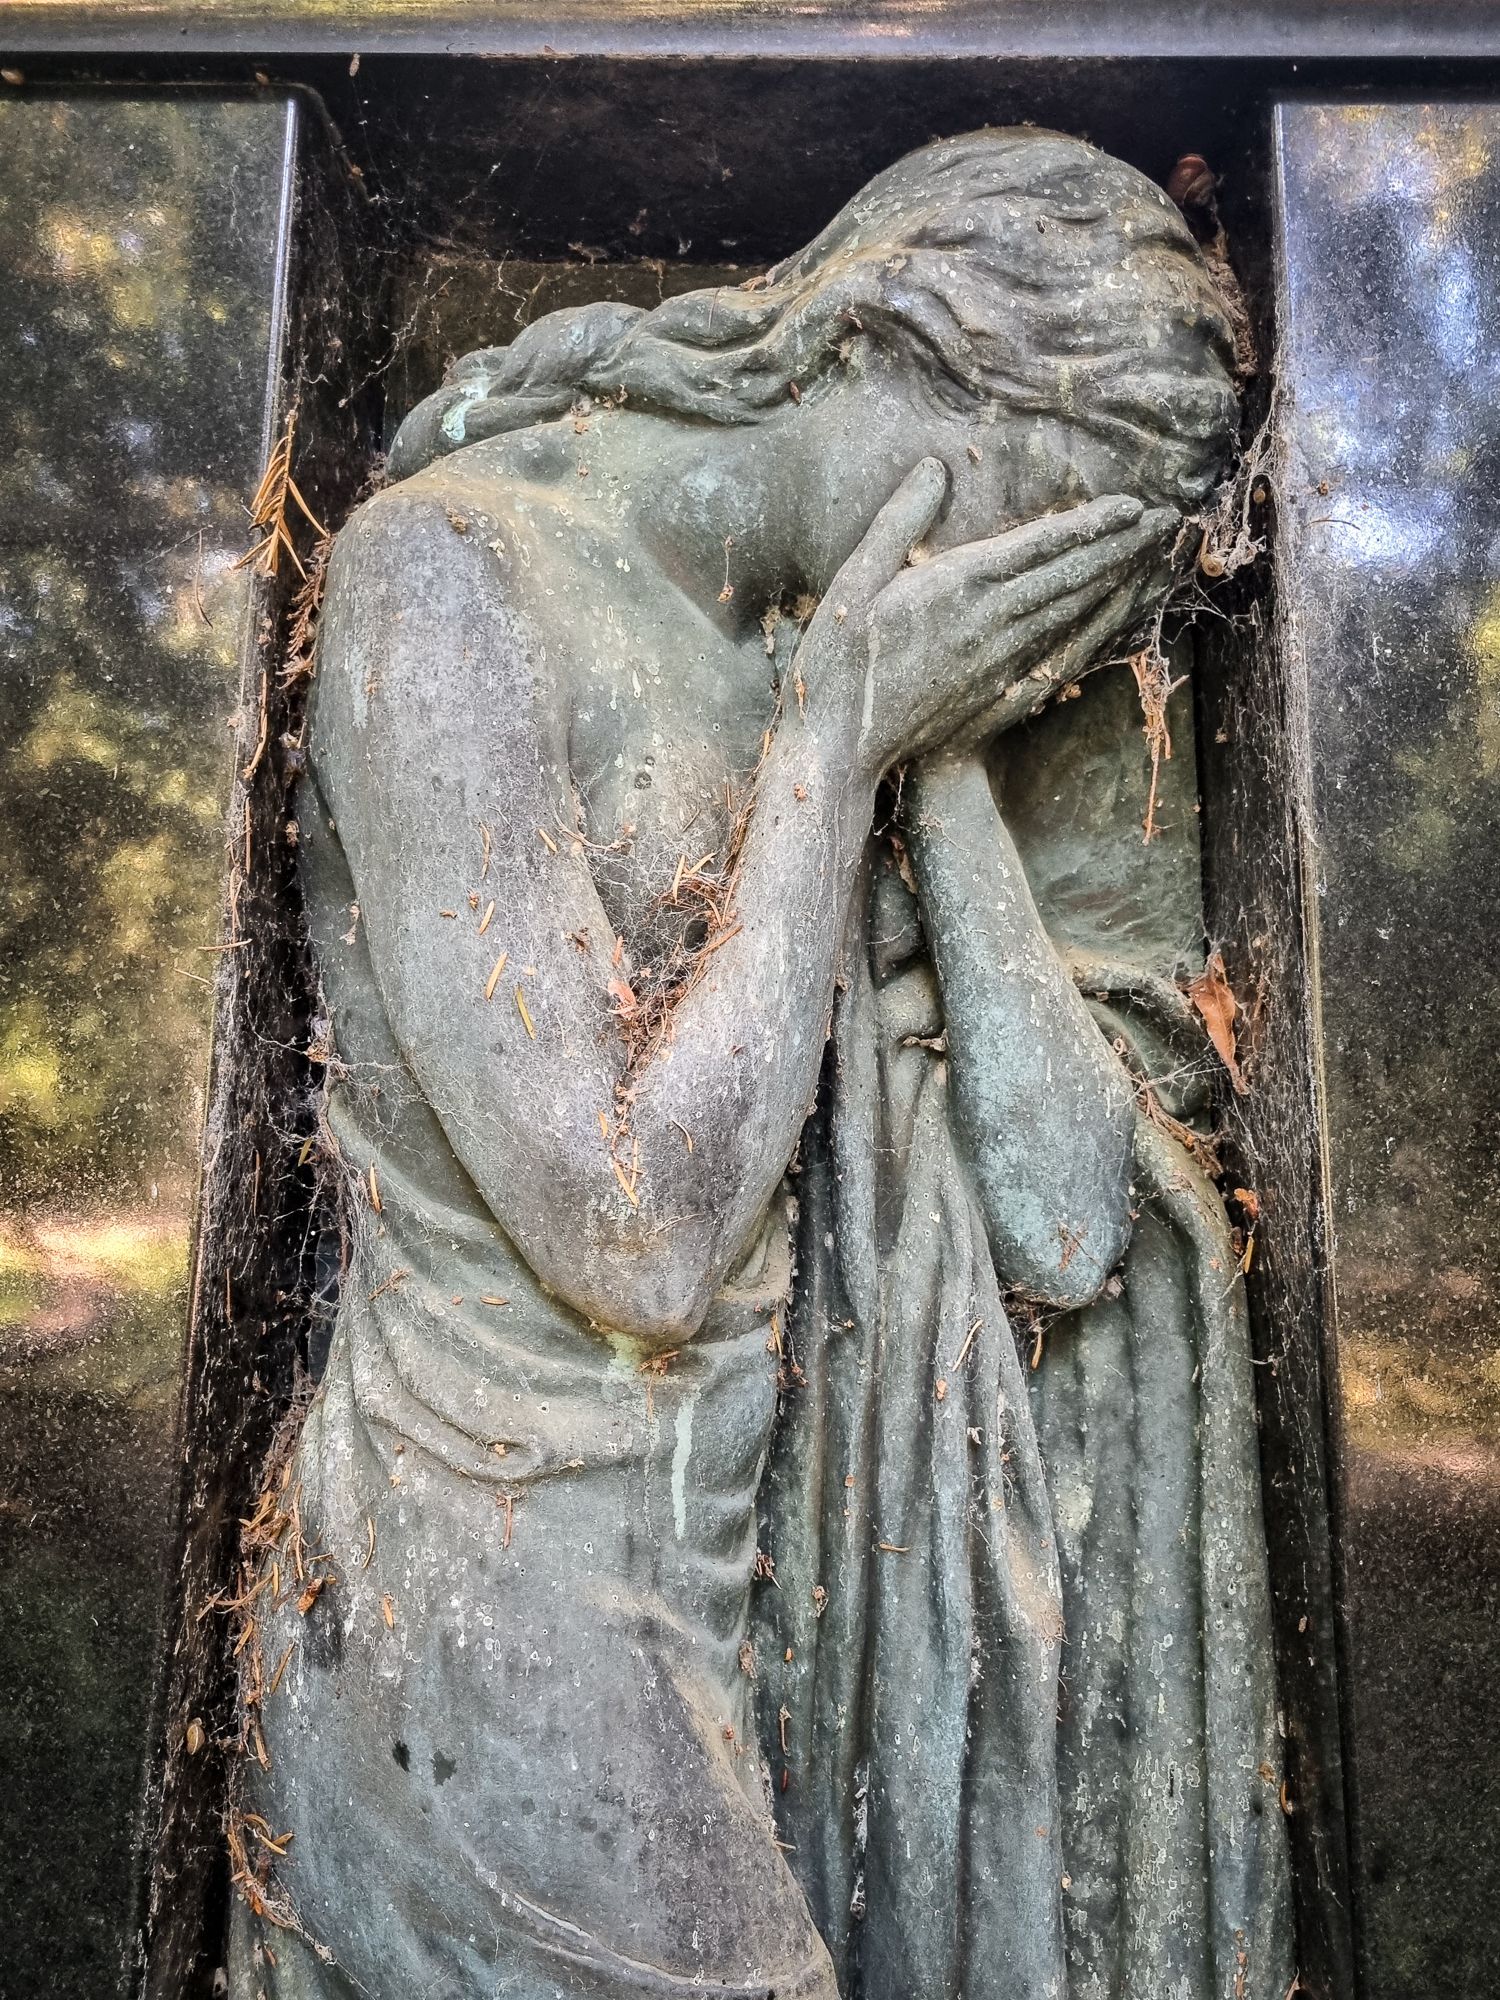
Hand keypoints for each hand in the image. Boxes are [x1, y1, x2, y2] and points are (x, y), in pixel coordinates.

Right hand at [793, 465, 1177, 778]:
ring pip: (1072, 611)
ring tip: (1153, 555)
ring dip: (1116, 580)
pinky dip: (1097, 628)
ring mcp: (1000, 660)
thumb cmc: (838, 664)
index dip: (1089, 523)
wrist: (843, 746)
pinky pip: (1062, 652)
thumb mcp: (853, 582)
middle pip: (1068, 576)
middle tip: (1165, 520)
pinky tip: (1118, 613)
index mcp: (954, 586)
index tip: (1131, 503)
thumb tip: (933, 468)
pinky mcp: (1000, 691)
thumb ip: (897, 522)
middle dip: (1120, 546)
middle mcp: (988, 622)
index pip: (1038, 546)